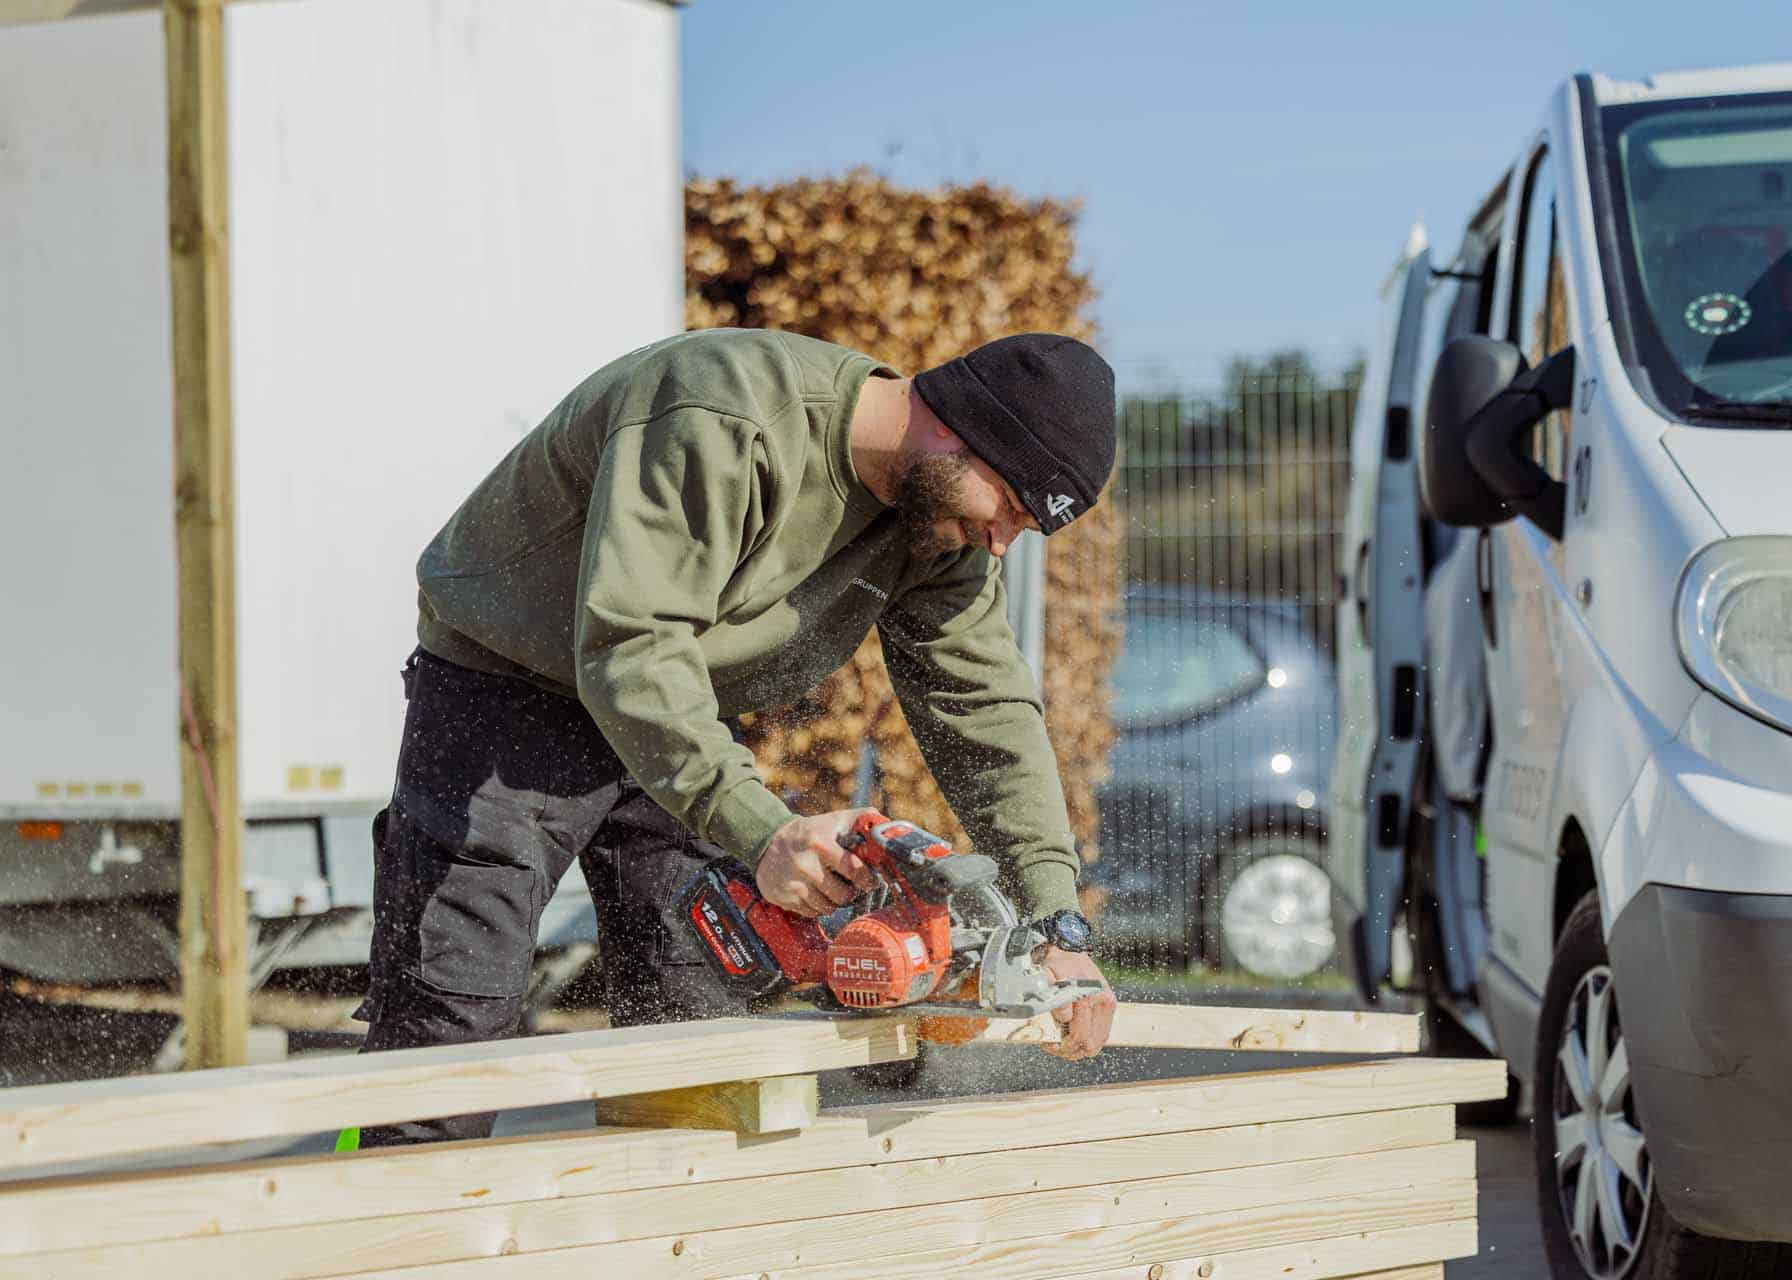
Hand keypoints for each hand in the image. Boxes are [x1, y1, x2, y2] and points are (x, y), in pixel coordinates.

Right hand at [756, 810, 879, 916]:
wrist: (767, 841)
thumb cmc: (810, 832)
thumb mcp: (834, 820)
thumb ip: (862, 819)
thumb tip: (888, 827)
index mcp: (820, 843)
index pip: (855, 870)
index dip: (867, 879)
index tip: (870, 880)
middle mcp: (805, 865)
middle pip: (843, 895)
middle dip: (851, 892)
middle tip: (849, 884)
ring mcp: (792, 884)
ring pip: (828, 908)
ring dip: (834, 901)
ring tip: (831, 886)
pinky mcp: (783, 898)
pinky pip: (812, 913)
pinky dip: (817, 906)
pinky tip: (814, 891)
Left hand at [1039, 946, 1115, 1060]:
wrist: (1068, 951)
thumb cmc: (1056, 965)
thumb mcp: (1047, 976)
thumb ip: (1053, 996)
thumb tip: (1065, 1016)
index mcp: (1089, 995)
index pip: (1080, 1035)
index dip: (1062, 1045)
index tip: (1048, 1043)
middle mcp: (1102, 1001)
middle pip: (1089, 1043)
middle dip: (1070, 1049)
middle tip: (1054, 1046)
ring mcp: (1107, 1005)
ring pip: (1097, 1043)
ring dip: (1080, 1048)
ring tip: (1063, 1043)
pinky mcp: (1109, 1007)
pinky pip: (1102, 1035)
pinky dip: (1088, 1040)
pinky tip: (1074, 1036)